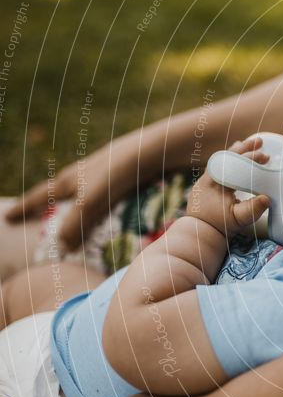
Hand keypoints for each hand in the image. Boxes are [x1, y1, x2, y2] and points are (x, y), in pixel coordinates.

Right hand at [4, 126, 165, 250]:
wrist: (154, 150)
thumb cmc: (117, 172)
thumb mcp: (91, 200)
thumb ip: (75, 222)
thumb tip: (61, 245)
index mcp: (70, 178)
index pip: (40, 195)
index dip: (24, 208)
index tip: (7, 217)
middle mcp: (85, 173)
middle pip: (62, 192)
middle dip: (52, 206)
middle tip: (42, 218)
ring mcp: (106, 173)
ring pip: (87, 193)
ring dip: (82, 209)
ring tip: (81, 224)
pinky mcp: (127, 176)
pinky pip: (110, 195)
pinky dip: (106, 207)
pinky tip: (114, 216)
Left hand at [187, 137, 270, 236]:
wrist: (199, 234)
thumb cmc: (219, 227)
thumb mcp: (239, 220)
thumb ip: (253, 210)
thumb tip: (267, 198)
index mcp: (215, 182)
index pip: (235, 163)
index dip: (251, 157)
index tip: (266, 157)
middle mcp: (208, 178)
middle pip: (227, 156)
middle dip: (244, 148)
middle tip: (259, 142)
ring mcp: (205, 181)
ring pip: (221, 160)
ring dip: (236, 153)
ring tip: (247, 145)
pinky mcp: (206, 186)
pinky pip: (219, 168)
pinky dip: (229, 161)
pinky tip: (235, 161)